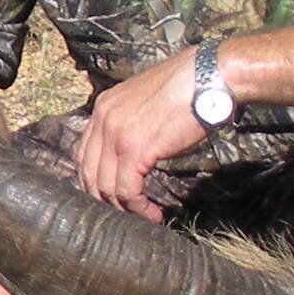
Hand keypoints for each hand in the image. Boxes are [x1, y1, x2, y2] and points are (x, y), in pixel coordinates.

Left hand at [72, 54, 209, 221]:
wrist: (207, 77)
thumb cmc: (188, 89)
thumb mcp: (147, 103)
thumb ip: (131, 124)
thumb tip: (133, 154)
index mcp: (103, 107)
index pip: (85, 154)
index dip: (96, 182)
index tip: (112, 198)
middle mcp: (103, 119)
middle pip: (89, 173)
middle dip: (105, 200)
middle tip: (125, 214)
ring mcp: (115, 134)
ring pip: (105, 186)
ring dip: (124, 209)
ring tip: (144, 217)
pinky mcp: (134, 149)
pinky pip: (126, 190)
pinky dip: (138, 208)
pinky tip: (153, 214)